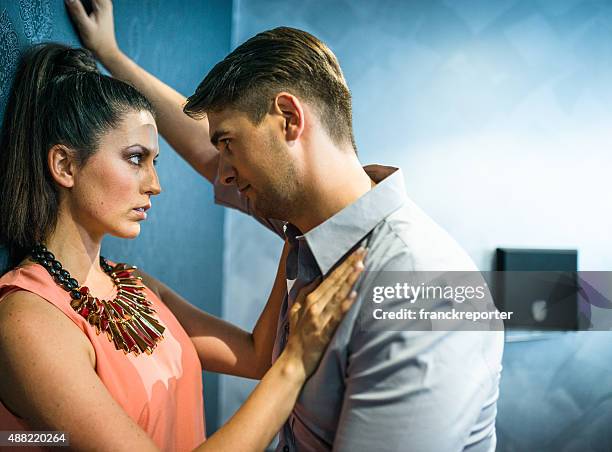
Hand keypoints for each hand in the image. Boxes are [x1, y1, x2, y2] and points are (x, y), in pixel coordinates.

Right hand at [65, 0, 118, 61]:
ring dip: (82, 0)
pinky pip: (92, 0)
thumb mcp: (85, 26)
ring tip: (72, 3)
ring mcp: (104, 5)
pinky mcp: (101, 9)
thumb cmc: (98, 42)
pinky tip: (76, 3)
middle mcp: (105, 2)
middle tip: (70, 2)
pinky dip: (84, 1)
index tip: (69, 0)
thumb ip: (77, 10)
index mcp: (102, 4)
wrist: (106, 51)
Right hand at [283, 247, 365, 378]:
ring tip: (361, 265)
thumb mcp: (295, 311)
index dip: (344, 263)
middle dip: (350, 265)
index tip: (356, 252)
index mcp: (310, 299)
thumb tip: (316, 277)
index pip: (330, 277)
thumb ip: (305, 293)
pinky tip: (354, 295)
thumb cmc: (297, 336)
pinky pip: (337, 316)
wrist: (294, 362)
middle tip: (363, 250)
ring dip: (350, 279)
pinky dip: (345, 305)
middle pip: (336, 281)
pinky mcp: (325, 332)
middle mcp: (315, 306)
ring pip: (338, 295)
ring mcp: (320, 319)